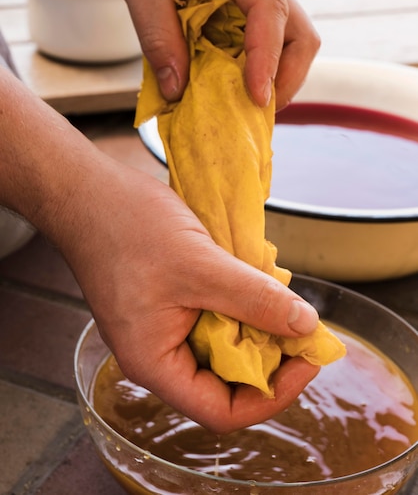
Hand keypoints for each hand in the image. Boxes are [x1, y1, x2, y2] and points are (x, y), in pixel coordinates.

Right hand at [0, 68, 318, 432]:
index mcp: (155, 363)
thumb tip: (306, 327)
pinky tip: (255, 279)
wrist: (87, 192)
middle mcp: (157, 354)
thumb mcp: (200, 265)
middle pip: (225, 380)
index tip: (307, 360)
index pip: (222, 411)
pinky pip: (211, 316)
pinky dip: (238, 303)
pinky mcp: (167, 302)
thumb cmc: (128, 228)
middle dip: (269, 356)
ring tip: (281, 296)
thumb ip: (255, 299)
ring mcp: (161, 327)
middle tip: (302, 324)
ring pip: (221, 345)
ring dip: (255, 325)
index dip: (272, 394)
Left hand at [94, 0, 319, 109]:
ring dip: (275, 77)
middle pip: (298, 30)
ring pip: (290, 40)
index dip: (268, 56)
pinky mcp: (245, 7)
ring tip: (244, 104)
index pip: (271, 7)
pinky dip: (254, 71)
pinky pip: (263, 44)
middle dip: (285, 76)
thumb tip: (178, 91)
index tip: (256, 96)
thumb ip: (158, 37)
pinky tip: (232, 88)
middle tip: (256, 109)